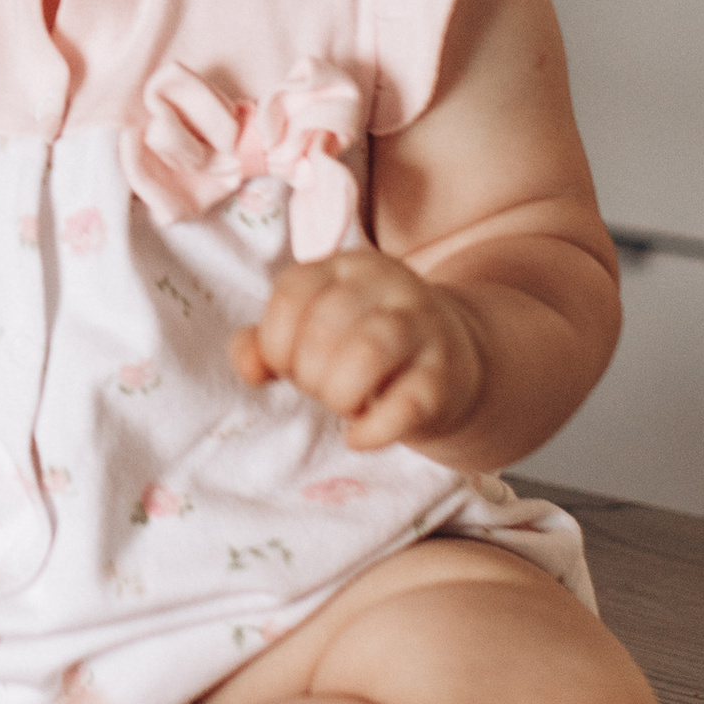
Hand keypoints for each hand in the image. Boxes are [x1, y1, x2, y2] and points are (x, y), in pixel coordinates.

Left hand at [232, 249, 488, 454]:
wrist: (454, 360)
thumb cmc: (364, 345)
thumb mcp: (313, 332)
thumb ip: (265, 344)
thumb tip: (250, 370)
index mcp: (347, 266)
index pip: (293, 291)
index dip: (275, 339)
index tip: (285, 366)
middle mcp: (389, 285)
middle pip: (327, 325)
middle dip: (308, 372)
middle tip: (319, 388)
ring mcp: (424, 327)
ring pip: (369, 351)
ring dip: (339, 393)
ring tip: (343, 406)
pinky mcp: (446, 377)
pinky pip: (407, 404)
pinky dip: (372, 430)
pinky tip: (358, 437)